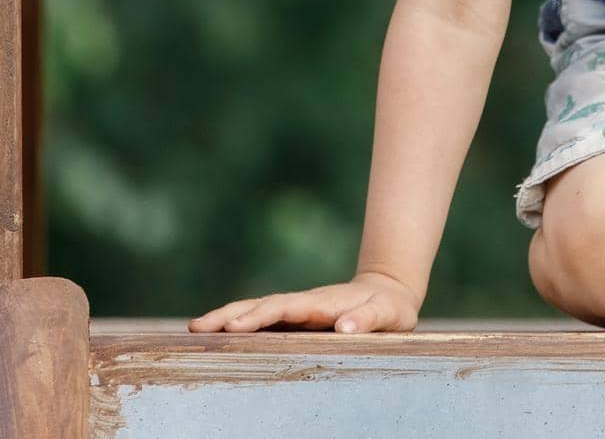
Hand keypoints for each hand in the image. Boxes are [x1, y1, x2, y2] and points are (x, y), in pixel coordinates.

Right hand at [187, 271, 421, 333]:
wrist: (388, 291)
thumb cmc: (389, 308)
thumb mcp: (388, 314)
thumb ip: (368, 319)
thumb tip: (343, 327)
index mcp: (323, 304)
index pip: (287, 308)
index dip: (260, 316)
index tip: (235, 327)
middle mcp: (305, 304)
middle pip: (263, 306)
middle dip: (232, 315)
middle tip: (200, 327)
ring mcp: (297, 310)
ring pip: (258, 310)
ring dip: (228, 316)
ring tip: (196, 327)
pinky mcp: (295, 318)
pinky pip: (263, 320)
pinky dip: (239, 322)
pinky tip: (216, 332)